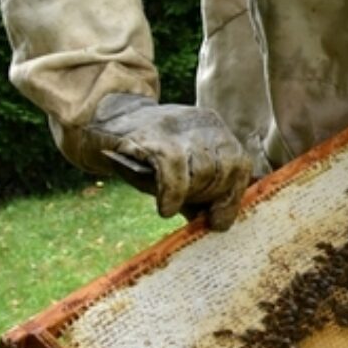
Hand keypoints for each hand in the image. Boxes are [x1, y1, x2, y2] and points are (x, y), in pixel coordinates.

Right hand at [85, 93, 251, 229]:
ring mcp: (181, 126)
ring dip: (190, 195)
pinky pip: (174, 168)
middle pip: (226, 167)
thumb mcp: (182, 173)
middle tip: (190, 207)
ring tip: (173, 203)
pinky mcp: (154, 135)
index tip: (219, 221)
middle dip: (210, 196)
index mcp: (217, 131)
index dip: (233, 196)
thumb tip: (218, 223)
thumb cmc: (149, 157)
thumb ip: (201, 192)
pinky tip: (165, 209)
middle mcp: (205, 123)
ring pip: (204, 169)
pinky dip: (173, 194)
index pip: (240, 163)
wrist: (108, 125)